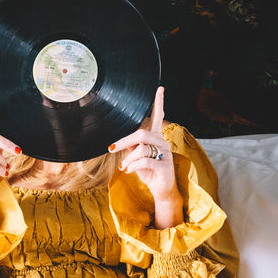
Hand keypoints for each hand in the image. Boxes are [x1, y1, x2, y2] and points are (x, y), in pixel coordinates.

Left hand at [109, 87, 180, 225]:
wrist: (161, 189)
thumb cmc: (149, 171)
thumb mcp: (137, 157)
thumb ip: (132, 146)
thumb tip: (121, 141)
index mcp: (156, 137)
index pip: (159, 116)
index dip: (159, 102)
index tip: (160, 88)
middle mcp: (163, 142)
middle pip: (142, 134)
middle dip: (124, 141)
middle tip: (111, 148)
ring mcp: (166, 153)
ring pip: (142, 149)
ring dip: (128, 159)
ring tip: (124, 167)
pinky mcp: (165, 165)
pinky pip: (145, 161)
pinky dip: (132, 166)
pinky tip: (128, 171)